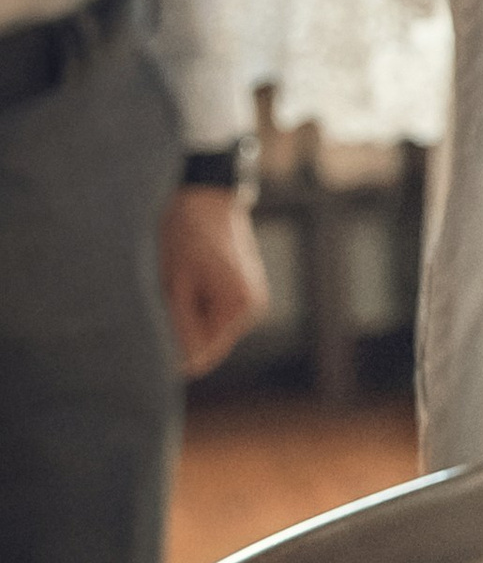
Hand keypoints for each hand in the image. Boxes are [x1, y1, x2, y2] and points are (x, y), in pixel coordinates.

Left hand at [159, 187, 268, 378]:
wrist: (204, 194)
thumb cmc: (185, 234)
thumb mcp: (175, 283)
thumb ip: (179, 327)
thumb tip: (181, 368)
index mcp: (239, 307)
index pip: (202, 356)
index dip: (172, 349)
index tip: (150, 329)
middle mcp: (252, 307)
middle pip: (206, 343)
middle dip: (180, 330)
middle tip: (161, 299)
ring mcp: (249, 298)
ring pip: (207, 328)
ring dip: (186, 315)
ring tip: (174, 283)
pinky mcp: (241, 289)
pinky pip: (212, 312)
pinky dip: (194, 303)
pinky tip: (185, 279)